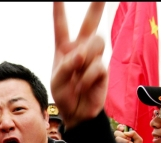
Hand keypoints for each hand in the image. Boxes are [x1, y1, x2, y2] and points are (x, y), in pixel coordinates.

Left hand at [51, 2, 106, 129]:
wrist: (77, 113)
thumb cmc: (64, 95)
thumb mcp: (57, 80)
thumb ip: (66, 65)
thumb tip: (82, 54)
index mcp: (65, 49)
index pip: (61, 25)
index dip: (59, 10)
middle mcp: (81, 49)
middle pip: (90, 23)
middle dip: (97, 6)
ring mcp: (93, 58)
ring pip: (96, 42)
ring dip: (86, 57)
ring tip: (78, 72)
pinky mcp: (103, 70)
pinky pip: (96, 66)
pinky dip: (87, 78)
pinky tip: (83, 86)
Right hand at [114, 124, 142, 142]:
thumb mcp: (139, 141)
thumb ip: (134, 134)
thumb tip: (126, 132)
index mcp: (124, 135)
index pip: (119, 128)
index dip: (120, 127)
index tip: (123, 129)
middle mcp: (119, 138)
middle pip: (117, 132)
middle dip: (124, 135)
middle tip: (130, 140)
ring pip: (116, 137)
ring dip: (124, 140)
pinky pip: (115, 142)